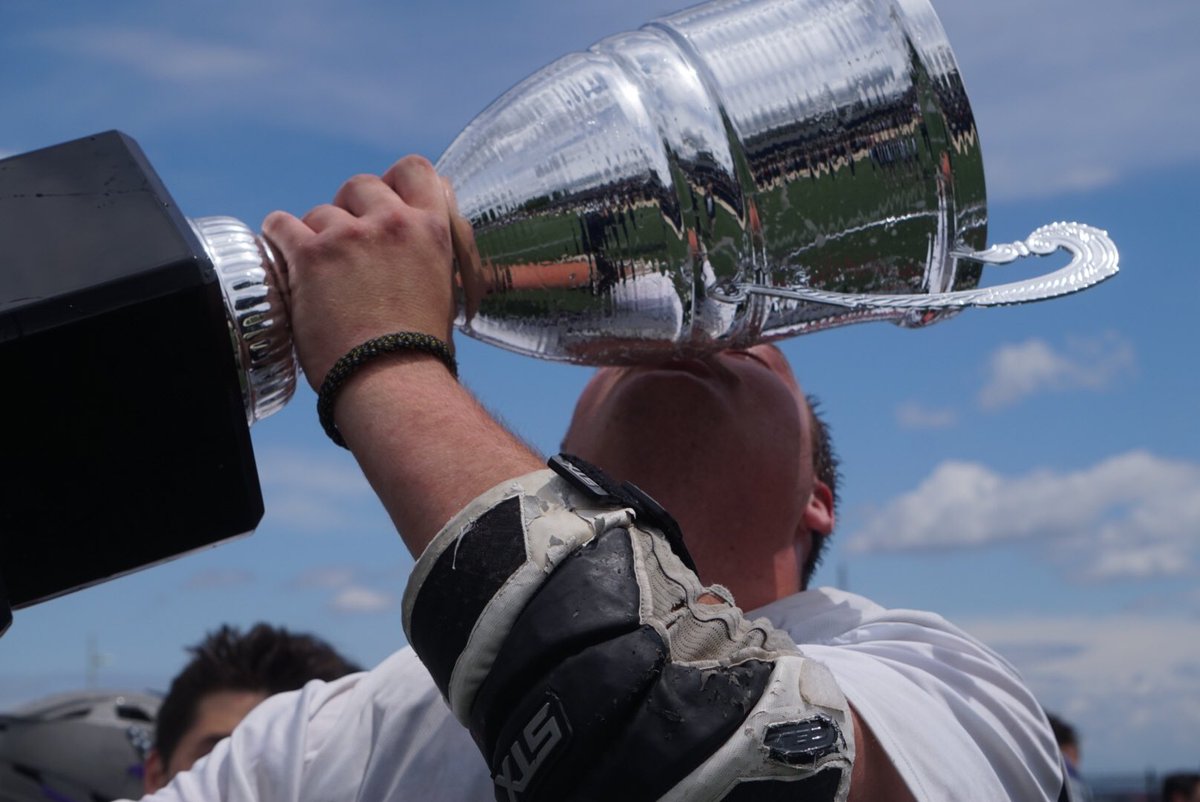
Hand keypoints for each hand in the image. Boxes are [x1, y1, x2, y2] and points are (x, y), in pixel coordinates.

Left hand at [263, 156, 456, 388]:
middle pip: (361, 184)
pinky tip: (284, 260)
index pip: (414, 170)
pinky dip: (279, 239)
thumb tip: (414, 238)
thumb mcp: (443, 288)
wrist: (392, 381)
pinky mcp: (310, 255)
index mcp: (432, 230)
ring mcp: (349, 236)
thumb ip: (426, 252)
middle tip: (346, 245)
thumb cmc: (418, 351)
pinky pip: (281, 225)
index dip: (393, 182)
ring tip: (318, 274)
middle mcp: (393, 223)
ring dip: (316, 236)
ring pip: (321, 211)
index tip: (383, 203)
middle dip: (350, 210)